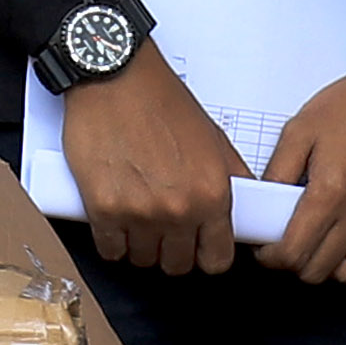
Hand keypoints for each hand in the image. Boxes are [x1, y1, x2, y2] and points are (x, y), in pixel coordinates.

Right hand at [61, 50, 238, 279]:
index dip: (208, 256)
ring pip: (143, 260)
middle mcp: (179, 210)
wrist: (115, 79)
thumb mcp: (214, 140)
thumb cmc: (161, 102)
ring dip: (141, 246)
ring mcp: (139, 213)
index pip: (217, 259)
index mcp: (212, 195)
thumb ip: (231, 178)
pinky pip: (110, 249)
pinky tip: (115, 221)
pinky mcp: (103, 209)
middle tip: (165, 232)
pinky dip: (112, 241)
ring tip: (138, 220)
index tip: (199, 249)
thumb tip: (243, 205)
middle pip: (178, 265)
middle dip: (173, 252)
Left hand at [262, 49, 345, 285]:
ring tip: (321, 249)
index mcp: (329, 191)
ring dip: (329, 268)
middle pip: (317, 268)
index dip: (272, 257)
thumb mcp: (302, 129)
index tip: (269, 250)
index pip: (292, 251)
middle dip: (295, 263)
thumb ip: (278, 170)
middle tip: (291, 246)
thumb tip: (265, 200)